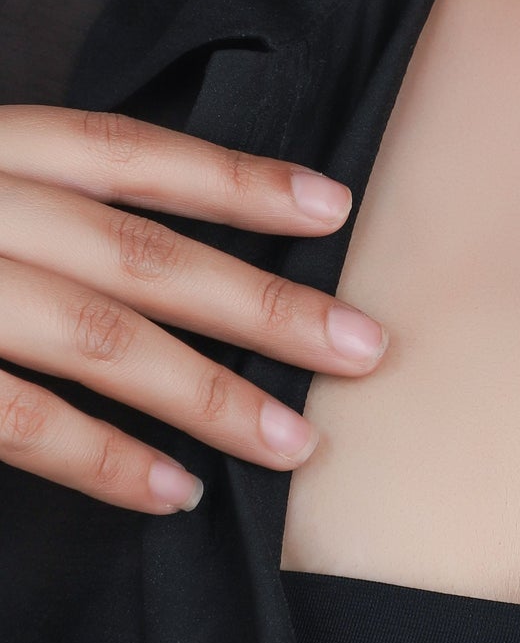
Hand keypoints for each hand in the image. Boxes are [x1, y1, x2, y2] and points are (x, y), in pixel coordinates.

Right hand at [0, 105, 386, 513]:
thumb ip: (46, 203)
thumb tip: (171, 253)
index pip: (131, 152)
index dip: (236, 181)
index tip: (335, 207)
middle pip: (142, 255)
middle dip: (262, 305)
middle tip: (362, 348)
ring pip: (101, 341)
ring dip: (210, 397)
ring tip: (296, 443)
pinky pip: (27, 423)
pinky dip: (108, 461)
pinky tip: (181, 490)